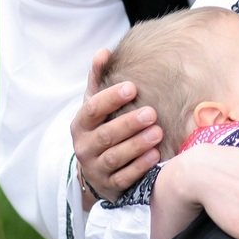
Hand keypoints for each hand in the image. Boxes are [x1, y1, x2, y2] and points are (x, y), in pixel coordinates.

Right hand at [70, 49, 162, 202]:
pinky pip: (124, 178)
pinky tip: (156, 156)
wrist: (96, 169)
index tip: (132, 87)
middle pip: (105, 135)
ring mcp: (96, 169)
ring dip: (136, 145)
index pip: (92, 108)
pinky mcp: (110, 186)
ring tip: (158, 133)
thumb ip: (99, 78)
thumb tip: (103, 51)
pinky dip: (140, 167)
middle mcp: (84, 147)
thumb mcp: (96, 103)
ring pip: (115, 158)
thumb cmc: (101, 126)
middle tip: (151, 113)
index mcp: (81, 124)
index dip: (110, 98)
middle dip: (128, 124)